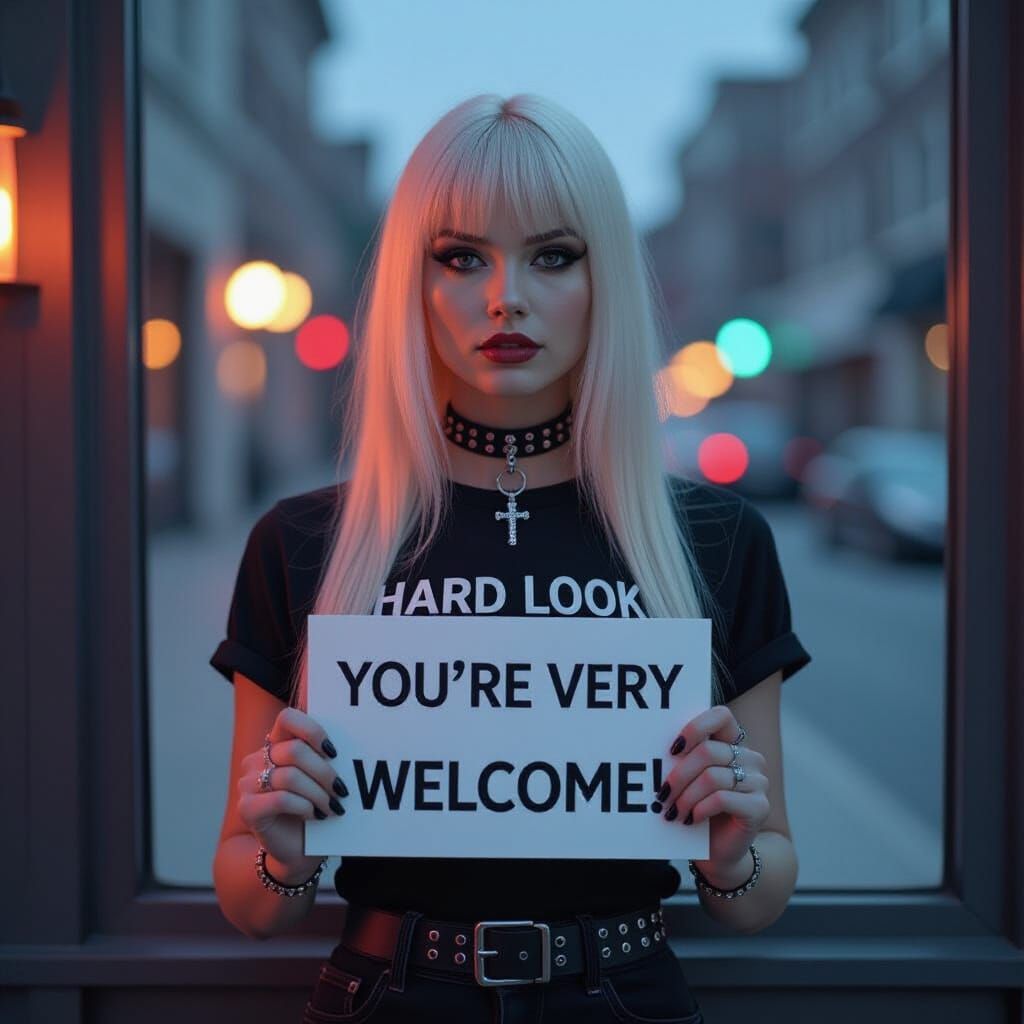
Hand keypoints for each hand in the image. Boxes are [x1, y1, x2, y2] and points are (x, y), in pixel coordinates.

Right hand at [237, 707, 347, 873]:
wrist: (299, 850)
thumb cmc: (314, 808)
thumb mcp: (322, 778)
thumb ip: (326, 756)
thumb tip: (351, 738)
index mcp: (276, 744)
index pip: (287, 718)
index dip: (312, 730)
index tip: (333, 752)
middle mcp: (258, 759)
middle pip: (295, 751)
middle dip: (325, 772)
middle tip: (341, 790)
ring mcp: (248, 783)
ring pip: (290, 776)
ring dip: (318, 793)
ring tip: (333, 806)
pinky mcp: (247, 807)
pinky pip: (280, 798)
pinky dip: (304, 806)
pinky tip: (315, 815)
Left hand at [655, 704, 768, 880]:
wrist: (718, 853)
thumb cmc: (698, 810)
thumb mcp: (689, 780)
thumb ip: (683, 759)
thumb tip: (655, 750)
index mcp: (733, 744)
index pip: (721, 716)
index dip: (696, 727)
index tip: (672, 750)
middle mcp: (750, 759)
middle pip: (708, 751)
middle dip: (679, 774)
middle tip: (662, 793)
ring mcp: (758, 782)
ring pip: (712, 777)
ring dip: (686, 796)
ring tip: (673, 811)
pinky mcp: (760, 806)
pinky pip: (722, 798)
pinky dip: (700, 808)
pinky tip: (691, 818)